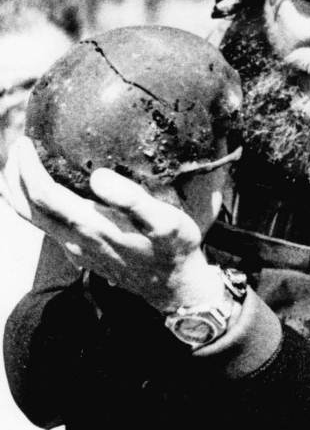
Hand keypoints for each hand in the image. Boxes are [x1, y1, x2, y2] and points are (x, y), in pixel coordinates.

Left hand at [4, 136, 222, 311]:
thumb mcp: (166, 222)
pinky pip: (45, 225)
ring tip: (21, 166)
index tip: (27, 142)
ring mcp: (75, 249)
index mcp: (90, 228)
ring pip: (32, 220)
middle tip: (18, 147)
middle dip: (15, 176)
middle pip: (26, 208)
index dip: (29, 167)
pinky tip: (47, 192)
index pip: (43, 195)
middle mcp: (74, 240)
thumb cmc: (173, 250)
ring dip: (19, 192)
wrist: (174, 287)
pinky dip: (34, 204)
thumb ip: (132, 200)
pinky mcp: (82, 253)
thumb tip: (98, 177)